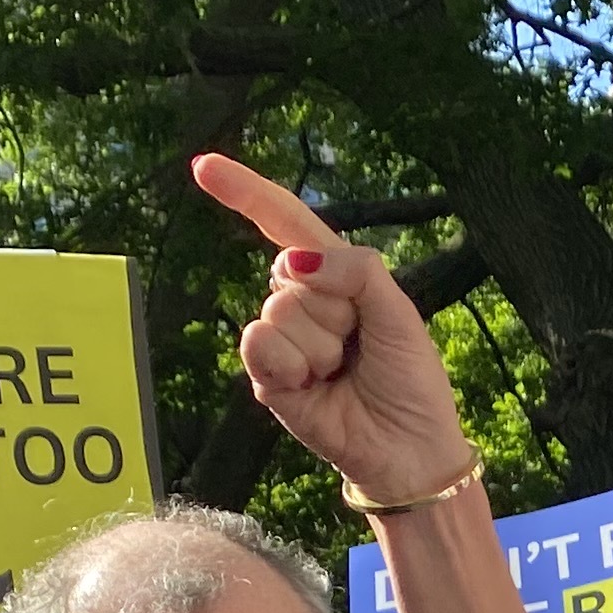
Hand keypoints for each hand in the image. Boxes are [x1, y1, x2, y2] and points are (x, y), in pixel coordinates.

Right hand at [189, 156, 482, 507]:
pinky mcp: (267, 375)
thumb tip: (294, 260)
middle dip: (334, 309)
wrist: (406, 447)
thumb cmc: (409, 378)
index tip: (203, 165)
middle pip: (290, 273)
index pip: (284, 222)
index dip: (246, 193)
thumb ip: (355, 270)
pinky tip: (313, 386)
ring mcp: (282, 338)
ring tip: (341, 370)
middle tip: (359, 345)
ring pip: (278, 310)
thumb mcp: (398, 311)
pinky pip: (260, 343)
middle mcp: (302, 301)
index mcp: (336, 275)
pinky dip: (292, 364)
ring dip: (320, 345)